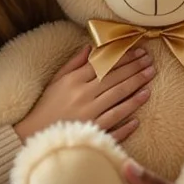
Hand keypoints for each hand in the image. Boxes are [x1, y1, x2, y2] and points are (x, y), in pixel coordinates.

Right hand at [13, 45, 152, 142]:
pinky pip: (114, 122)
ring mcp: (89, 113)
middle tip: (150, 61)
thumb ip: (73, 64)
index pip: (104, 64)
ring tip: (150, 80)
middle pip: (115, 78)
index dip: (123, 56)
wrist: (33, 136)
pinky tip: (139, 115)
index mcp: (74, 80)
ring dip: (136, 88)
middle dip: (135, 68)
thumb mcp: (56, 81)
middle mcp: (83, 94)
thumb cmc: (46, 107)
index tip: (138, 51)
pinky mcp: (91, 131)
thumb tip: (90, 48)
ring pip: (118, 97)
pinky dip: (127, 118)